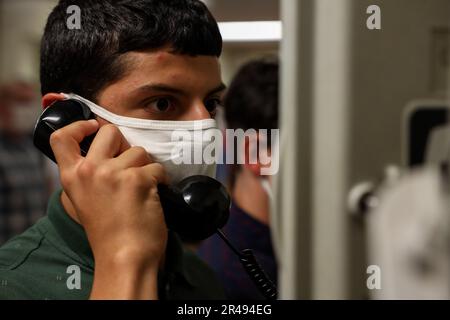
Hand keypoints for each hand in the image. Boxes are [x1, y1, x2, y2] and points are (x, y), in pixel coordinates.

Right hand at [50, 120, 167, 298]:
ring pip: (139, 151)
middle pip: (109, 132)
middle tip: (129, 165)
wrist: (124, 257)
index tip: (93, 127)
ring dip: (145, 167)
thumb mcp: (86, 200)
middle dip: (124, 144)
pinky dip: (160, 180)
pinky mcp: (139, 180)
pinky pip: (157, 168)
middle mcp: (90, 170)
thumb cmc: (109, 233)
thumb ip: (90, 174)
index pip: (61, 137)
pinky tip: (154, 196)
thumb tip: (110, 150)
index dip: (79, 125)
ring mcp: (115, 174)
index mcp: (72, 176)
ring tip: (141, 189)